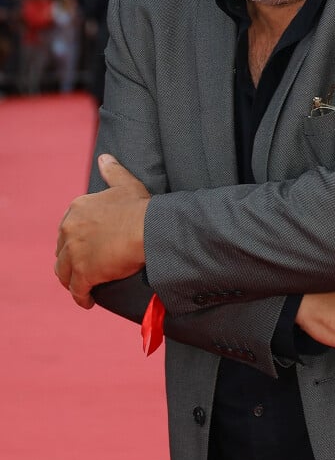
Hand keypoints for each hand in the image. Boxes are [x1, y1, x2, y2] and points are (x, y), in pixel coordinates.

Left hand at [55, 154, 149, 308]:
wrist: (148, 229)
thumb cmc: (140, 207)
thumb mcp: (125, 184)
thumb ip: (112, 171)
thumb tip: (104, 157)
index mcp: (77, 208)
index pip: (67, 229)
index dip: (75, 240)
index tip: (84, 247)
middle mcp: (70, 229)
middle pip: (62, 251)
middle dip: (70, 260)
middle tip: (83, 267)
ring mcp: (74, 252)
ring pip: (63, 272)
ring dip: (71, 280)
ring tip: (81, 286)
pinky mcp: (83, 273)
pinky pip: (76, 290)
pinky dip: (80, 297)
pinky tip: (87, 301)